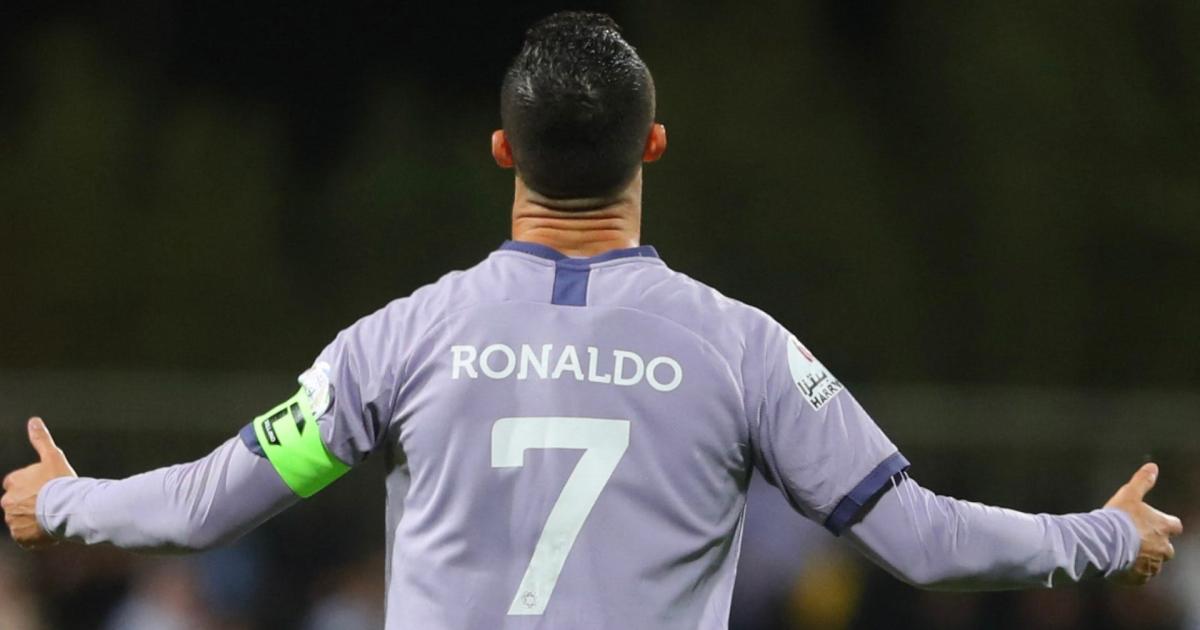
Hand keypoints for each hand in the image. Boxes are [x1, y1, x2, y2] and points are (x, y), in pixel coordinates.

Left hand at [1, 418, 76, 549]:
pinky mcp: (20, 537)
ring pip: (21, 520)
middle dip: (30, 504)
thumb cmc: (60, 481)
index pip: (16, 483)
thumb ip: (41, 439)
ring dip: (33, 520)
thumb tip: (34, 421)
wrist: (67, 508)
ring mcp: (13, 521)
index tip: (46, 488)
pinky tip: (49, 531)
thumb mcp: (53, 456)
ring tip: (52, 518)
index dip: (32, 486)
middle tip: (50, 504)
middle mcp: (8, 502)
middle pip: (17, 503)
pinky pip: (25, 537)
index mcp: (13, 482)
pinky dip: (35, 535)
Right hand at [1104, 462, 1183, 584]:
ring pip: (1154, 564)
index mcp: (1163, 527)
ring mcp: (1152, 564)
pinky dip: (1134, 572)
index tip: (1157, 524)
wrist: (1104, 543)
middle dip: (1157, 546)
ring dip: (1145, 560)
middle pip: (1168, 549)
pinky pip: (1141, 577)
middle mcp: (1163, 548)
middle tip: (1138, 540)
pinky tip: (1121, 566)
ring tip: (1127, 554)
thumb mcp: (1129, 494)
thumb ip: (1142, 481)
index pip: (1175, 526)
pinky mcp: (1140, 577)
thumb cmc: (1119, 518)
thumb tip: (1152, 466)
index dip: (1167, 525)